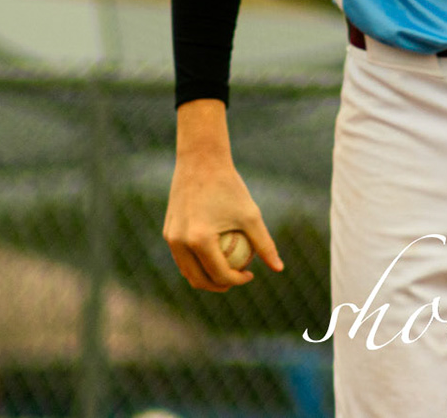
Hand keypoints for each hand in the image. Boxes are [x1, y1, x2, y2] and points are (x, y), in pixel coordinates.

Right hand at [162, 99, 283, 290]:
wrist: (201, 161)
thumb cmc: (230, 187)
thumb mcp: (251, 215)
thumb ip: (264, 244)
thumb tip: (279, 268)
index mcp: (200, 240)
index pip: (220, 274)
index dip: (238, 281)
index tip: (251, 274)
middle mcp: (180, 242)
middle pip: (198, 280)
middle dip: (219, 286)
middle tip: (236, 279)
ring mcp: (171, 238)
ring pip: (187, 271)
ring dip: (205, 278)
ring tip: (226, 272)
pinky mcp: (167, 231)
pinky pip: (182, 256)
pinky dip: (196, 262)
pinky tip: (215, 255)